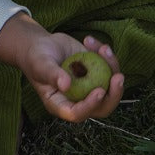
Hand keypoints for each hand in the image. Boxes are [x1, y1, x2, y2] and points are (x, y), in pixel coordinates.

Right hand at [0, 15, 123, 121]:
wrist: (42, 45)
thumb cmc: (36, 58)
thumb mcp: (41, 65)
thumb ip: (52, 75)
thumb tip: (66, 85)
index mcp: (61, 104)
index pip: (78, 113)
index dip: (90, 106)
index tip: (99, 91)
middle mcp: (78, 99)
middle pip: (102, 107)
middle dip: (114, 95)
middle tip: (118, 77)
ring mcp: (89, 86)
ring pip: (110, 86)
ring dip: (112, 67)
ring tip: (103, 48)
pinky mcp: (96, 72)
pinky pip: (108, 67)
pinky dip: (104, 54)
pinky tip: (89, 41)